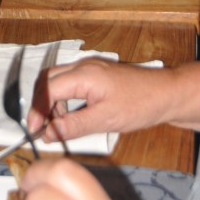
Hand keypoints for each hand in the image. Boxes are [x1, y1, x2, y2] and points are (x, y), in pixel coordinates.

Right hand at [27, 58, 171, 141]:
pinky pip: (69, 81)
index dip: (37, 110)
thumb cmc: (139, 105)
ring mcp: (90, 68)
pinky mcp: (96, 74)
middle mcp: (83, 66)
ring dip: (51, 100)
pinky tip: (69, 115)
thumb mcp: (105, 120)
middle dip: (40, 102)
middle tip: (41, 127)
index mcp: (84, 75)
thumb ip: (74, 126)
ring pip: (57, 79)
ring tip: (57, 124)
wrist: (166, 94)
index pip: (48, 88)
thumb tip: (48, 133)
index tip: (34, 130)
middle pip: (48, 79)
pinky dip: (63, 97)